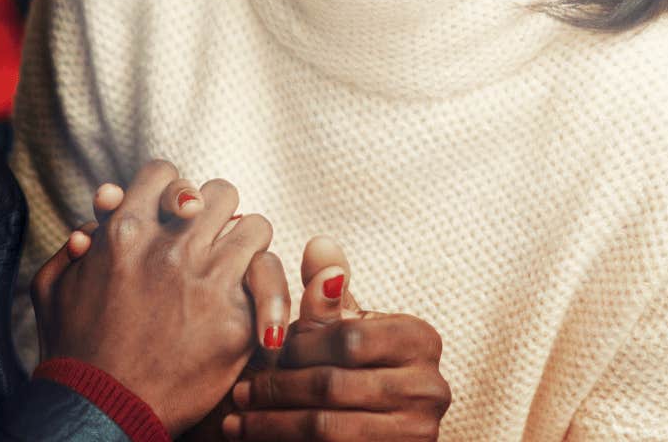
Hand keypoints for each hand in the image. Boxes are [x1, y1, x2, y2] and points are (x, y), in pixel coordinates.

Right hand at [29, 160, 291, 435]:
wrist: (99, 416)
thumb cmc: (72, 353)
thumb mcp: (53, 290)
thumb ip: (73, 248)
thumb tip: (94, 225)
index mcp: (124, 232)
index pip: (165, 173)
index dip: (172, 191)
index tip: (175, 214)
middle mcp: (170, 248)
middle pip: (219, 194)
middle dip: (216, 215)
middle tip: (210, 240)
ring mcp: (207, 282)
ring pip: (254, 227)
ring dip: (246, 246)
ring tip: (236, 267)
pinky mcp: (236, 320)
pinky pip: (268, 280)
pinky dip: (264, 292)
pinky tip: (253, 307)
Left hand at [222, 237, 450, 440]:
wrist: (376, 431)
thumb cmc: (355, 369)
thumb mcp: (344, 329)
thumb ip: (328, 292)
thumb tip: (318, 245)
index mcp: (422, 340)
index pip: (349, 338)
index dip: (301, 345)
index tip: (267, 350)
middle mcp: (431, 387)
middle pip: (334, 384)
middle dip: (278, 387)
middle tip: (241, 389)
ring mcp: (418, 430)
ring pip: (326, 426)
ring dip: (272, 423)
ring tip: (237, 418)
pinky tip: (255, 438)